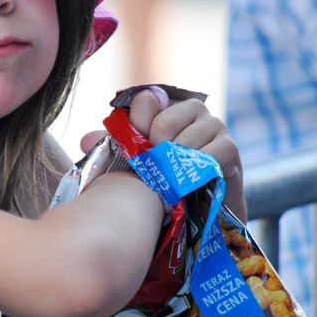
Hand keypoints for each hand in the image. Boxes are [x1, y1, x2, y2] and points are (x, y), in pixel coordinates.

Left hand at [80, 86, 246, 220]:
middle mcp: (192, 109)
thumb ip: (111, 149)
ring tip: (168, 184)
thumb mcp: (134, 164)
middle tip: (155, 174)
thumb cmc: (164, 184)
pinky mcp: (230, 148)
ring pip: (184, 140)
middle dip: (154, 154)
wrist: (201, 215)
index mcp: (167, 106)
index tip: (139, 152)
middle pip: (162, 122)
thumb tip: (85, 140)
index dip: (138, 128)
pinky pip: (209, 155)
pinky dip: (195, 173)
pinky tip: (187, 186)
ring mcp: (214, 126)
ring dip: (173, 168)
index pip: (145, 101)